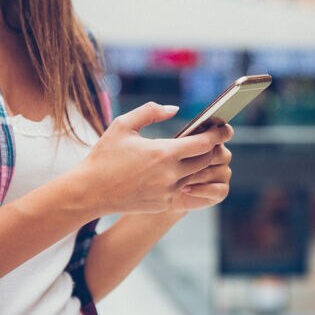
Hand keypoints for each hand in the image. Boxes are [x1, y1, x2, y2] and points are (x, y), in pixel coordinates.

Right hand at [67, 102, 233, 215]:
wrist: (90, 191)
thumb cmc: (105, 155)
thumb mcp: (123, 125)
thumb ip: (150, 111)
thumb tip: (175, 109)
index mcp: (162, 152)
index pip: (203, 143)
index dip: (218, 134)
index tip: (225, 128)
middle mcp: (170, 174)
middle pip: (207, 160)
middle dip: (216, 149)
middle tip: (218, 140)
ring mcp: (169, 192)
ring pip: (202, 178)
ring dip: (210, 167)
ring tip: (210, 156)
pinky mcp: (165, 205)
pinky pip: (195, 197)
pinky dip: (204, 188)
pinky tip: (204, 178)